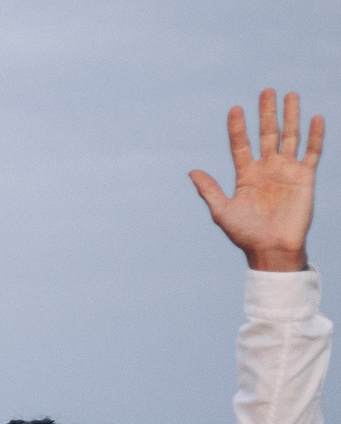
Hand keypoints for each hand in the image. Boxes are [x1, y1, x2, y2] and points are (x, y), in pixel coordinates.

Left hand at [191, 90, 322, 271]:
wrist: (272, 248)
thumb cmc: (245, 234)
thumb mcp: (222, 211)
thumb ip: (209, 190)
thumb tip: (192, 171)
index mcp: (246, 175)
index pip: (241, 145)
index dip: (238, 128)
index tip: (235, 108)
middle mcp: (267, 169)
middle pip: (267, 134)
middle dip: (266, 113)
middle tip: (266, 90)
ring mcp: (287, 171)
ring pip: (289, 136)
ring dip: (290, 116)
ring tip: (289, 95)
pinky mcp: (305, 177)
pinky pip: (312, 152)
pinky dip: (315, 135)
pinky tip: (316, 118)